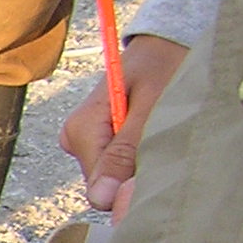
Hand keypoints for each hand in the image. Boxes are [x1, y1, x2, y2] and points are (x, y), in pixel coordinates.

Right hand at [61, 35, 189, 222]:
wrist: (167, 43)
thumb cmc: (165, 65)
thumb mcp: (151, 108)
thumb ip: (125, 154)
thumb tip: (100, 199)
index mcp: (81, 130)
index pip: (99, 188)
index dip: (133, 183)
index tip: (161, 160)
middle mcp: (74, 140)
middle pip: (106, 184)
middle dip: (138, 170)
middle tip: (165, 137)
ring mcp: (84, 142)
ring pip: (113, 177)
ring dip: (141, 161)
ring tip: (160, 129)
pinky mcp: (96, 142)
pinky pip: (117, 165)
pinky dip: (139, 154)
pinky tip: (151, 131)